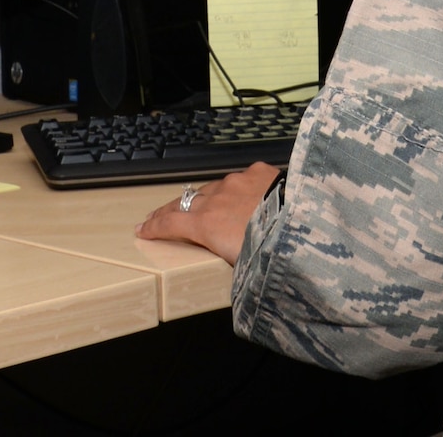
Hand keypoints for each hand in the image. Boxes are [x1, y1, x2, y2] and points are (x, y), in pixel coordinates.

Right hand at [134, 162, 278, 263]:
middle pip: (185, 203)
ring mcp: (236, 182)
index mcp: (206, 225)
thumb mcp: (239, 267)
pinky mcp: (257, 172)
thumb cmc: (271, 251)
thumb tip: (227, 269)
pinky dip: (242, 188)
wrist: (301, 222)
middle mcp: (215, 199)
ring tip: (208, 207)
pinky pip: (243, 179)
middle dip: (172, 210)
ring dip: (209, 199)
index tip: (141, 229)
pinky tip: (250, 195)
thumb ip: (225, 260)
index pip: (170, 224)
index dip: (153, 227)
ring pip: (214, 189)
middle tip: (159, 215)